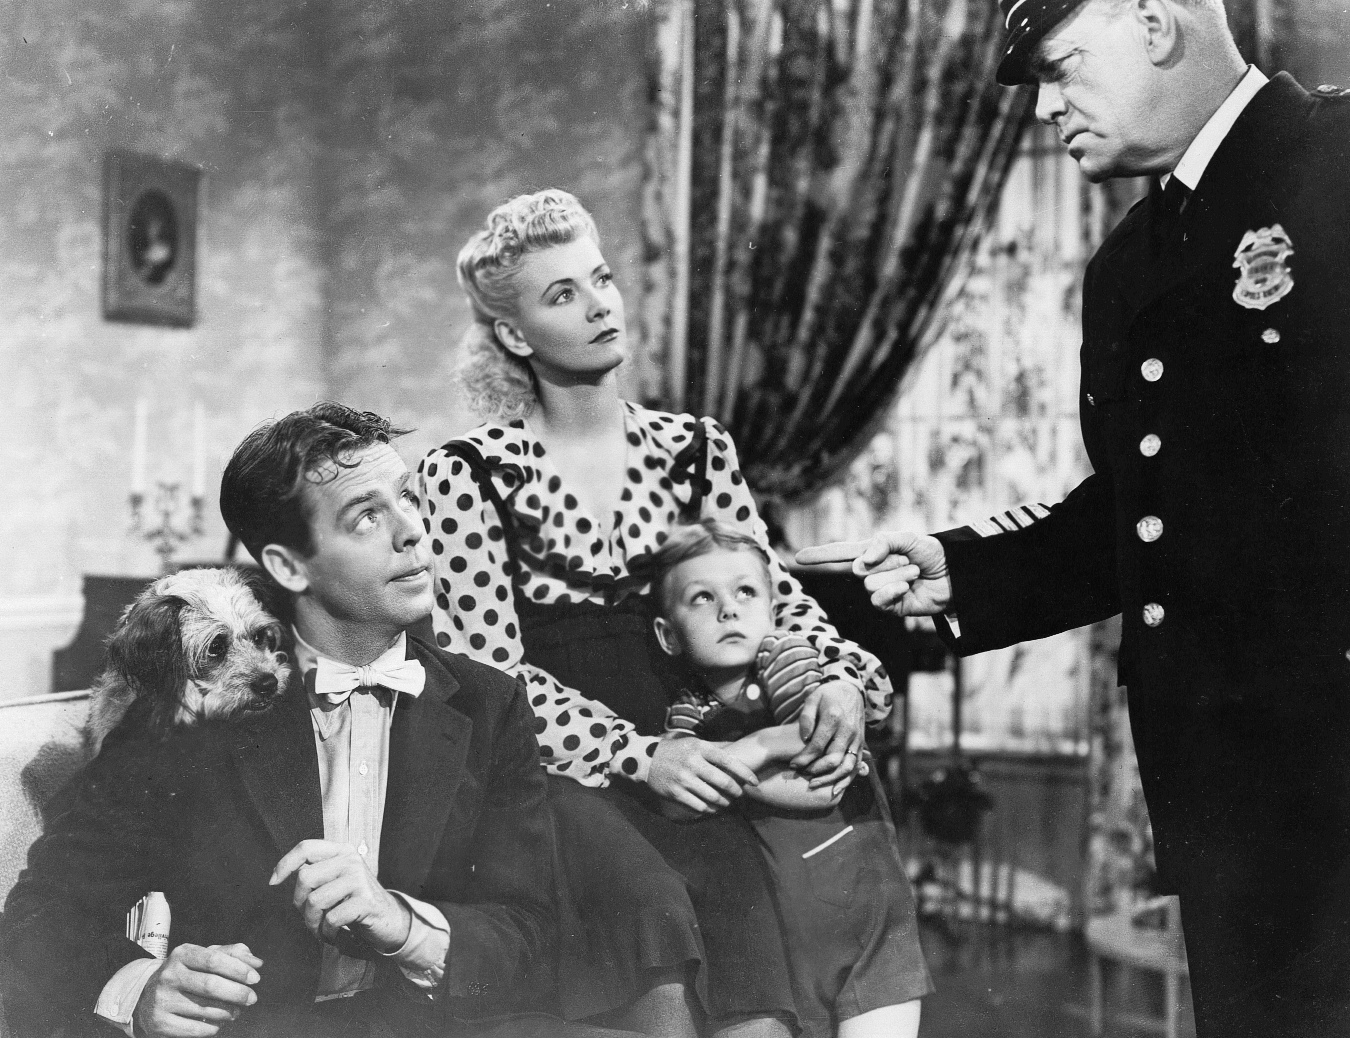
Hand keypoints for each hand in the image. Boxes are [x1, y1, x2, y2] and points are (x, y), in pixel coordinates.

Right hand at [133, 943, 260, 1037]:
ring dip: (228, 1012)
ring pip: (205, 1009)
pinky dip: (213, 1027)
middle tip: (252, 998)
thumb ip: (233, 954)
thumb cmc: (188, 973)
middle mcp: (169, 975)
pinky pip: (195, 1029)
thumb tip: (257, 963)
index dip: (238, 969)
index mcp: (181, 954)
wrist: (147, 996)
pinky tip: (218, 1022)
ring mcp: (162, 1000)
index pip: (214, 960)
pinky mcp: (160, 1022)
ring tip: (236, 1011)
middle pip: (210, 985)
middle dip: (237, 993)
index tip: (255, 978)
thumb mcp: (205, 957)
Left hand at [270, 840, 410, 952]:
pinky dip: (327, 933)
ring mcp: (359, 879)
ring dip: (312, 923)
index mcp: (342, 851)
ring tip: (321, 929)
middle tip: (310, 917)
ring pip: (315, 901)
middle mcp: (351, 860)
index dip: (285, 863)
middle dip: (299, 904)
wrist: (389, 919)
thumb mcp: (336, 880)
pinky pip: (331, 918)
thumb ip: (315, 873)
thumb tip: (278, 876)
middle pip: (305, 877)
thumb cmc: (354, 901)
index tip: (273, 882)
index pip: (306, 847)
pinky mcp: (365, 901)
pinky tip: (334, 935)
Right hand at [648, 738, 758, 813]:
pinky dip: (709, 809)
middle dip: (736, 791)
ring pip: (713, 797)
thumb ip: (714, 750)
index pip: (729, 761)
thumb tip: (738, 753)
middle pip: (723, 782)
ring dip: (725, 802)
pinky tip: (713, 808)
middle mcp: (693, 763)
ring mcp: (684, 779)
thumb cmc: (676, 750)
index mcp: (700, 749)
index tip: (754, 781)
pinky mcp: (676, 793)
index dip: (745, 773)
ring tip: (728, 802)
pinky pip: (699, 806)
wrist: (646, 759)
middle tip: (740, 793)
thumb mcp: (694, 743)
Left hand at [790, 678, 864, 787]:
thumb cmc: (827, 696)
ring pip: (846, 766)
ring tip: (814, 784)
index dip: (804, 758)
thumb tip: (805, 738)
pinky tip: (835, 790)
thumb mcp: (813, 699)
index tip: (793, 764)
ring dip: (830, 778)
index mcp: (834, 718)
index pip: (818, 745)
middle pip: (833, 758)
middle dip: (815, 770)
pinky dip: (846, 780)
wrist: (851, 690)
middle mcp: (848, 730)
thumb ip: (806, 718)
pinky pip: (855, 767)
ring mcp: (857, 739)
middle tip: (801, 773)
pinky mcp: (861, 745)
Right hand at [796, 532, 950, 616]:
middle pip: (859, 568)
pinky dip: (893, 590)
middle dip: (887, 561)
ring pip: (871, 584)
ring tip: (914, 573)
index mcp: (873, 552)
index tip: (798, 558)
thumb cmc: (931, 553)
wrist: (954, 574)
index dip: (820, 556)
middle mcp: (872, 571)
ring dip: (897, 575)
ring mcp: (880, 590)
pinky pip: (879, 600)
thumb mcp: (906, 538)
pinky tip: (907, 587)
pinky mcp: (890, 606)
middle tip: (908, 560)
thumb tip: (862, 562)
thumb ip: (882, 543)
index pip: (841, 553)